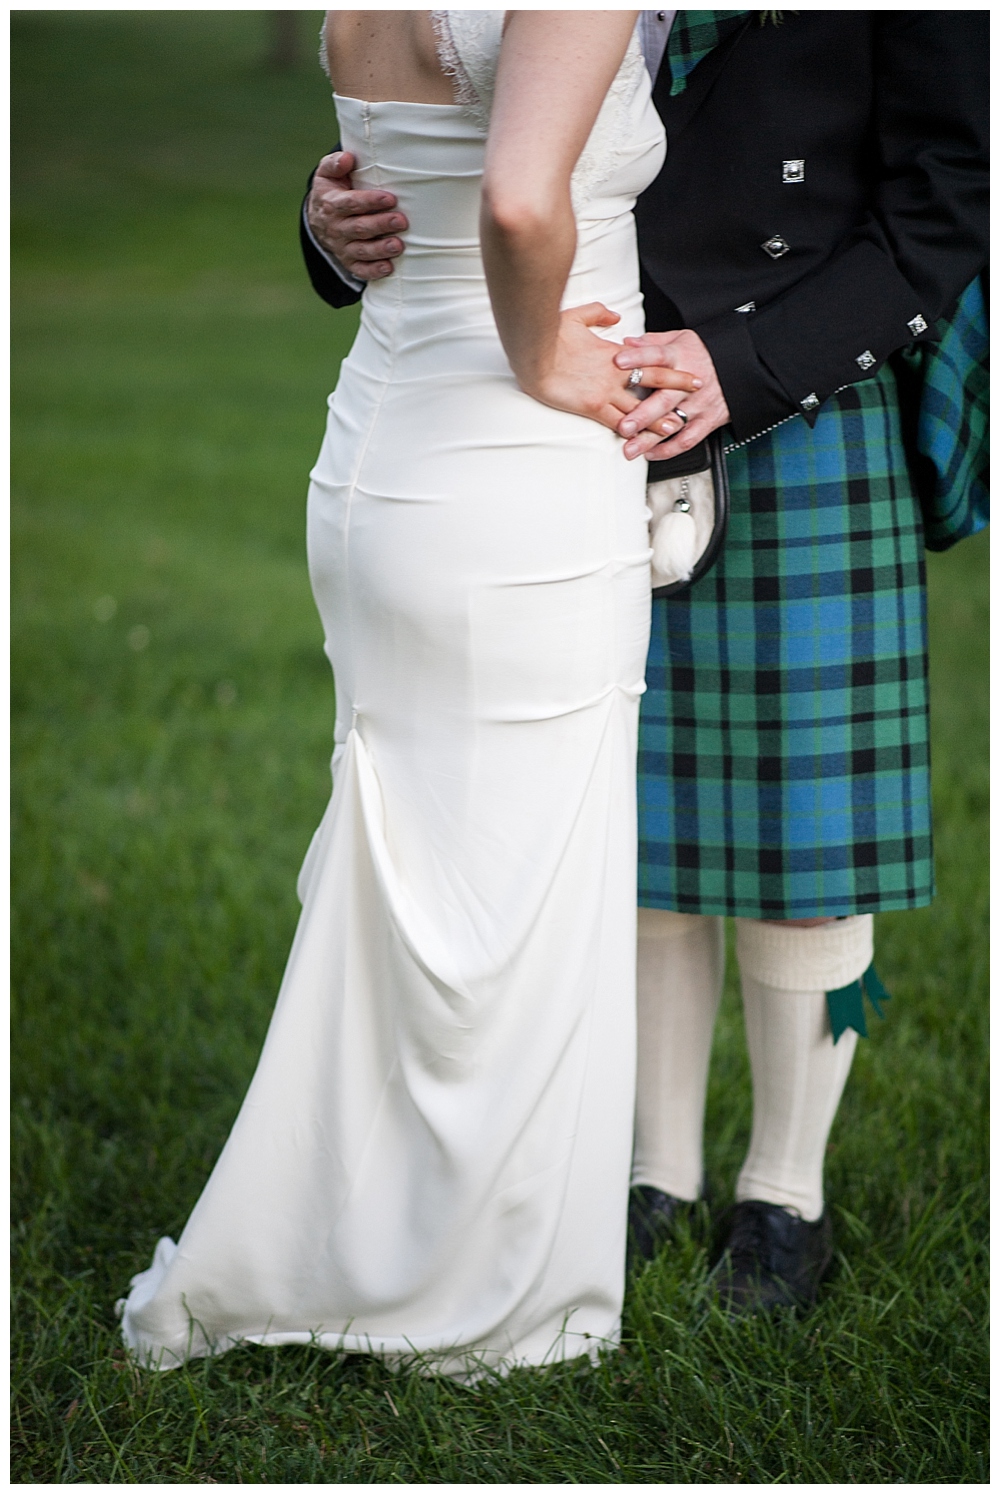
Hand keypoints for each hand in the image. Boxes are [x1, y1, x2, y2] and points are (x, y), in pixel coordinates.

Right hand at [306, 152, 408, 281]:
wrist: (318, 219)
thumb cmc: (332, 191)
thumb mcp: (327, 174)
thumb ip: (335, 164)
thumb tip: (348, 158)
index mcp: (332, 204)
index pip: (351, 203)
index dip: (370, 201)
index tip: (390, 198)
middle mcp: (336, 228)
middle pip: (359, 228)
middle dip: (380, 225)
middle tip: (401, 221)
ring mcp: (342, 247)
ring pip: (362, 251)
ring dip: (380, 250)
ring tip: (399, 245)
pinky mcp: (349, 262)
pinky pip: (360, 270)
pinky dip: (373, 271)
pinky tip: (389, 268)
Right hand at [527, 304, 701, 433]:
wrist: (532, 350)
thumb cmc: (549, 334)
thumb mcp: (577, 317)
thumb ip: (599, 315)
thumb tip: (616, 318)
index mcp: (613, 353)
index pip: (647, 358)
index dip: (668, 363)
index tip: (683, 365)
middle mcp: (614, 373)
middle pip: (652, 381)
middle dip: (676, 386)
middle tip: (696, 391)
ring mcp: (605, 391)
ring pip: (638, 406)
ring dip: (658, 417)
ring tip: (677, 425)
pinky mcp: (592, 405)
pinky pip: (615, 421)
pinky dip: (630, 431)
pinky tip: (641, 439)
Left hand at [613, 330, 729, 458]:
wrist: (744, 365)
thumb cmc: (706, 353)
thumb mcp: (682, 338)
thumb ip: (653, 342)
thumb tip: (627, 343)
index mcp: (681, 357)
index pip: (658, 356)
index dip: (639, 358)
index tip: (618, 362)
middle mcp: (689, 383)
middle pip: (664, 399)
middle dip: (643, 415)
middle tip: (624, 426)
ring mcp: (699, 404)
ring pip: (673, 424)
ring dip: (650, 439)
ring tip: (631, 450)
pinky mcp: (708, 421)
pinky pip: (687, 440)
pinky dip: (669, 450)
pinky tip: (651, 454)